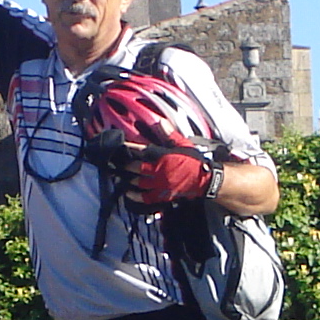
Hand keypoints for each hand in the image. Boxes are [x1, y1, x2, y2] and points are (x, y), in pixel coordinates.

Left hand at [91, 134, 220, 210]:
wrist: (205, 180)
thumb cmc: (194, 161)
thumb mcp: (184, 145)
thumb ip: (170, 135)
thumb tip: (160, 122)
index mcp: (163, 157)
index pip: (143, 151)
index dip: (130, 148)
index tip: (120, 146)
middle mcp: (160, 172)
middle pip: (137, 168)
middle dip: (125, 165)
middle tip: (114, 163)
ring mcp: (160, 185)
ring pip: (139, 183)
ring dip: (128, 180)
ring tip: (118, 178)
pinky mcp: (163, 196)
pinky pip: (147, 198)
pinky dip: (136, 196)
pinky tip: (129, 194)